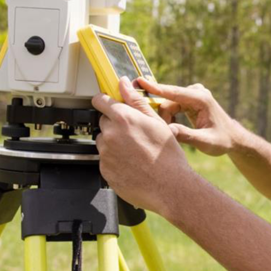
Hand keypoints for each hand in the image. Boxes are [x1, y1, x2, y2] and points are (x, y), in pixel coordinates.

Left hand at [92, 77, 194, 217]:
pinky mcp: (105, 171)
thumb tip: (124, 83)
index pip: (100, 101)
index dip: (104, 101)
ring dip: (114, 143)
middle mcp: (110, 135)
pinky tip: (132, 165)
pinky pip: (105, 161)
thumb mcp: (156, 122)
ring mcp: (106, 154)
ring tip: (135, 152)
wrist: (170, 187)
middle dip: (115, 125)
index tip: (107, 103)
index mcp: (123, 118)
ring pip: (104, 142)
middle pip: (103, 122)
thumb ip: (136, 101)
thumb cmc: (168, 156)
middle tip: (134, 135)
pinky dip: (115, 161)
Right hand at [136, 78, 238, 155]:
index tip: (139, 81)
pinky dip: (169, 118)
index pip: (173, 92)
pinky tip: (175, 128)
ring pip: (168, 104)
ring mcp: (192, 94)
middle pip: (168, 101)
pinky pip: (171, 106)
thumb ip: (187, 136)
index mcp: (201, 99)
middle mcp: (196, 92)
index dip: (155, 88)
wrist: (232, 138)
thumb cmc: (222, 140)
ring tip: (173, 133)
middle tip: (165, 134)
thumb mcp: (205, 142)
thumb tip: (167, 131)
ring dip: (166, 119)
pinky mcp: (189, 100)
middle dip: (163, 117)